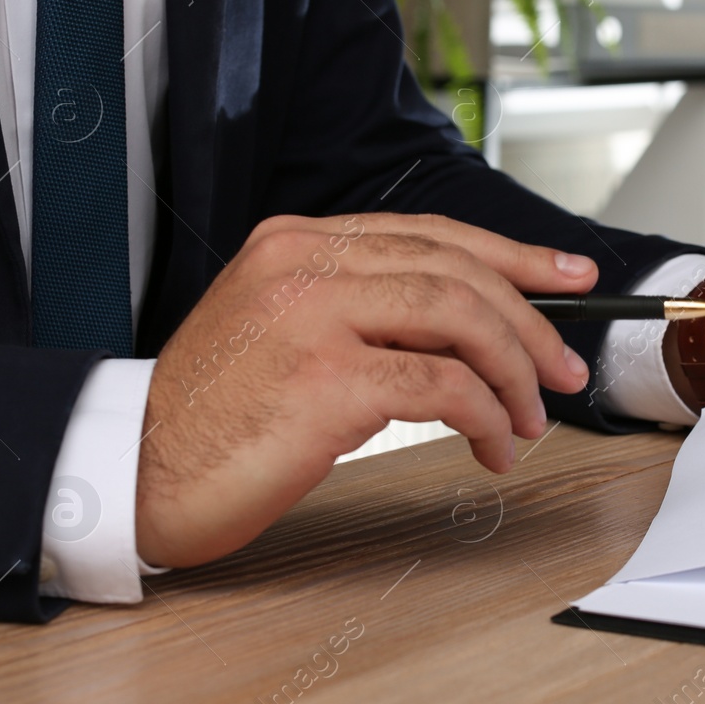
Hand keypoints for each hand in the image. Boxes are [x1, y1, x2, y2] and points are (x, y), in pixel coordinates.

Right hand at [135, 214, 596, 567]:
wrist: (134, 470)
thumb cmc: (217, 415)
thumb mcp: (283, 332)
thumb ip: (360, 308)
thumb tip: (472, 325)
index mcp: (296, 242)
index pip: (432, 233)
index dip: (513, 254)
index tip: (570, 275)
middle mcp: (304, 263)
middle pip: (458, 271)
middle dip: (530, 323)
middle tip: (562, 370)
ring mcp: (313, 316)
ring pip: (461, 318)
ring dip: (514, 372)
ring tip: (529, 419)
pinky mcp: (325, 379)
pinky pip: (444, 385)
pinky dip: (486, 415)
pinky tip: (491, 444)